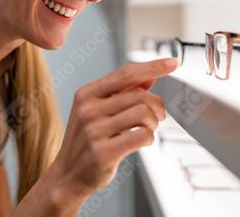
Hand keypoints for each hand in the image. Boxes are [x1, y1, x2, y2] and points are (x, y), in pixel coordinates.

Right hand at [49, 57, 177, 200]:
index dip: (152, 66)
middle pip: (139, 94)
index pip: (126, 73)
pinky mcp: (103, 152)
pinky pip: (141, 136)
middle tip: (159, 115)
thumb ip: (123, 92)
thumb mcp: (98, 111)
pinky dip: (149, 138)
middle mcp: (88, 109)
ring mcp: (94, 131)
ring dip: (154, 122)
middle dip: (156, 105)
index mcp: (87, 94)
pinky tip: (143, 141)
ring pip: (143, 113)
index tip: (172, 63)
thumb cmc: (87, 141)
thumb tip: (150, 75)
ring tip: (149, 128)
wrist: (66, 176)